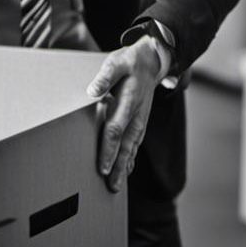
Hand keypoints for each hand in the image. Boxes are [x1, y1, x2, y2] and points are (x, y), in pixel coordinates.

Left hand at [85, 37, 165, 192]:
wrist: (153, 60)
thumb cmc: (130, 61)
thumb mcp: (116, 62)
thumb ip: (105, 76)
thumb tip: (93, 91)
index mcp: (129, 101)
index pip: (116, 130)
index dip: (108, 150)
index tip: (102, 167)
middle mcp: (137, 114)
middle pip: (126, 145)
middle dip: (118, 166)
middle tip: (110, 186)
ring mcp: (141, 118)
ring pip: (132, 147)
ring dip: (124, 166)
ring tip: (116, 185)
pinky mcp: (141, 120)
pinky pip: (136, 142)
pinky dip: (131, 157)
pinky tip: (125, 170)